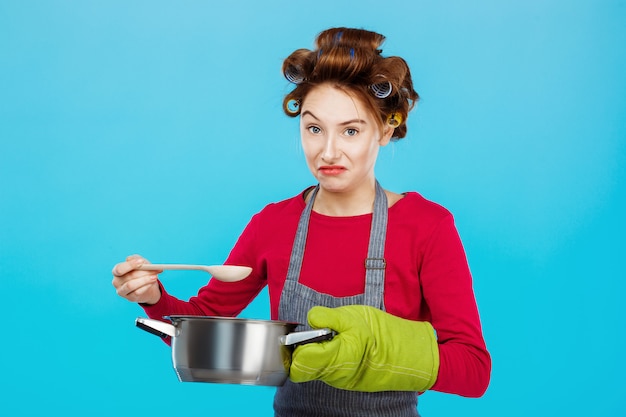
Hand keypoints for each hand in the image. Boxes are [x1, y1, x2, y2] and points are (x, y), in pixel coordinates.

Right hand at [111, 255, 161, 304]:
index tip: (141, 261)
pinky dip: (146, 286)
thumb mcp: (141, 263)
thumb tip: (139, 260)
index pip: (119, 268)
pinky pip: (137, 292)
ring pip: (131, 285)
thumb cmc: (142, 272)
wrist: (147, 286)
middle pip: (128, 276)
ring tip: (155, 277)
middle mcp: (116, 282)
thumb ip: (138, 259)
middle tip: (154, 269)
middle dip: (143, 272)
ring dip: (145, 280)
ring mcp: (122, 291)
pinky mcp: (129, 298)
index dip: (130, 265)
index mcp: (116, 271)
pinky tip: (152, 283)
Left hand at [290, 305, 438, 391]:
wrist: (407, 355)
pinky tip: (338, 345)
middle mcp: (334, 374)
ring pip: (314, 368)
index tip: (301, 335)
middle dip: (304, 349)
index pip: (299, 364)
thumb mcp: (354, 317)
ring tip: (332, 336)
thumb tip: (310, 318)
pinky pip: (326, 369)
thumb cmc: (382, 335)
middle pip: (303, 367)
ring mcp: (339, 379)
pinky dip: (326, 357)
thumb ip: (329, 318)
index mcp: (335, 358)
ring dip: (316, 352)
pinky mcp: (345, 379)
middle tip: (318, 332)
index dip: (294, 348)